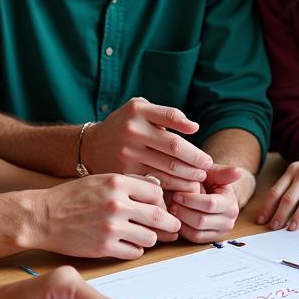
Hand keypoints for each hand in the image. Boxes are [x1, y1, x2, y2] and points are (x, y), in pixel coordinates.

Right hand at [26, 174, 181, 259]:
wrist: (43, 216)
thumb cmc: (72, 197)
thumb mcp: (101, 179)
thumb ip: (129, 183)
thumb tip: (159, 190)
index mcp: (117, 182)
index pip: (157, 193)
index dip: (162, 202)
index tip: (161, 208)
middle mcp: (117, 204)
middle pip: (160, 216)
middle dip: (169, 224)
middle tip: (173, 227)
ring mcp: (111, 227)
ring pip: (150, 238)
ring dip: (149, 238)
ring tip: (141, 235)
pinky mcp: (104, 247)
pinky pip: (135, 252)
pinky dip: (135, 250)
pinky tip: (127, 244)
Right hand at [82, 97, 213, 189]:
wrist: (92, 147)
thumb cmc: (125, 126)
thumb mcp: (139, 110)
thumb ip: (166, 114)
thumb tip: (193, 127)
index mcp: (138, 111)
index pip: (172, 117)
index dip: (190, 129)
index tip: (202, 145)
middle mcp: (132, 130)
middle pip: (174, 146)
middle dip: (196, 159)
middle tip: (207, 167)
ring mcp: (127, 153)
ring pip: (167, 167)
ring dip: (188, 175)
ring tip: (199, 179)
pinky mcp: (123, 172)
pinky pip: (154, 181)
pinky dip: (172, 186)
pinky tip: (182, 189)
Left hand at [168, 164, 243, 242]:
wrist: (212, 195)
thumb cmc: (210, 182)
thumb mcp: (214, 174)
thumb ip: (223, 172)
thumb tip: (238, 171)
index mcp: (231, 203)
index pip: (210, 204)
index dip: (191, 200)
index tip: (177, 194)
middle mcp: (229, 220)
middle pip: (202, 221)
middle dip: (183, 211)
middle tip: (171, 202)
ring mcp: (220, 232)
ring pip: (197, 232)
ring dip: (181, 221)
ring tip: (172, 209)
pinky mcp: (211, 240)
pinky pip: (194, 238)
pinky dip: (183, 229)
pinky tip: (176, 218)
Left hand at [257, 146, 298, 230]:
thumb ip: (291, 186)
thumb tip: (276, 211)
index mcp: (294, 170)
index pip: (276, 191)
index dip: (267, 208)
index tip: (262, 220)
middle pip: (289, 198)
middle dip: (280, 215)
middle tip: (274, 227)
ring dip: (297, 218)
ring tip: (291, 228)